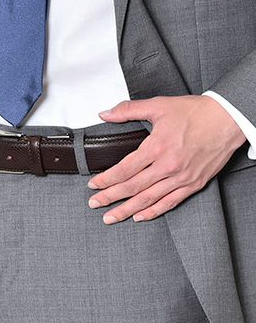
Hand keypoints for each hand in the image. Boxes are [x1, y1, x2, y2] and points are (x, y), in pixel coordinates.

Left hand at [87, 95, 245, 223]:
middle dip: (110, 197)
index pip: (125, 169)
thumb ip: (128, 110)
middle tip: (94, 204)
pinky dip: (153, 211)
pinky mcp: (194, 184)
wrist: (229, 119)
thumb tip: (105, 113)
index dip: (106, 179)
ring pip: (148, 199)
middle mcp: (168, 166)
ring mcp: (181, 177)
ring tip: (111, 217)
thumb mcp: (158, 105)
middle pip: (132, 187)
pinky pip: (170, 202)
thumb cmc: (196, 112)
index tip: (93, 185)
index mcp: (157, 147)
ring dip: (127, 209)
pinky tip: (139, 216)